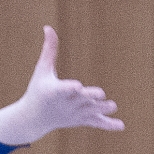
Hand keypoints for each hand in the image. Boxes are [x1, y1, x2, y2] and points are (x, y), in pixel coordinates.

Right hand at [0, 26, 122, 145]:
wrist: (33, 119)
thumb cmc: (37, 90)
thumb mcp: (41, 70)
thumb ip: (49, 50)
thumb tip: (48, 27)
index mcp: (53, 92)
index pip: (62, 90)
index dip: (69, 88)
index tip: (76, 86)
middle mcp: (65, 104)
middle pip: (79, 100)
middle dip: (89, 97)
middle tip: (100, 94)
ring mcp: (74, 114)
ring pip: (90, 112)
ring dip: (101, 110)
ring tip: (113, 106)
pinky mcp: (80, 120)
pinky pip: (95, 123)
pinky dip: (107, 125)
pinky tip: (121, 126)